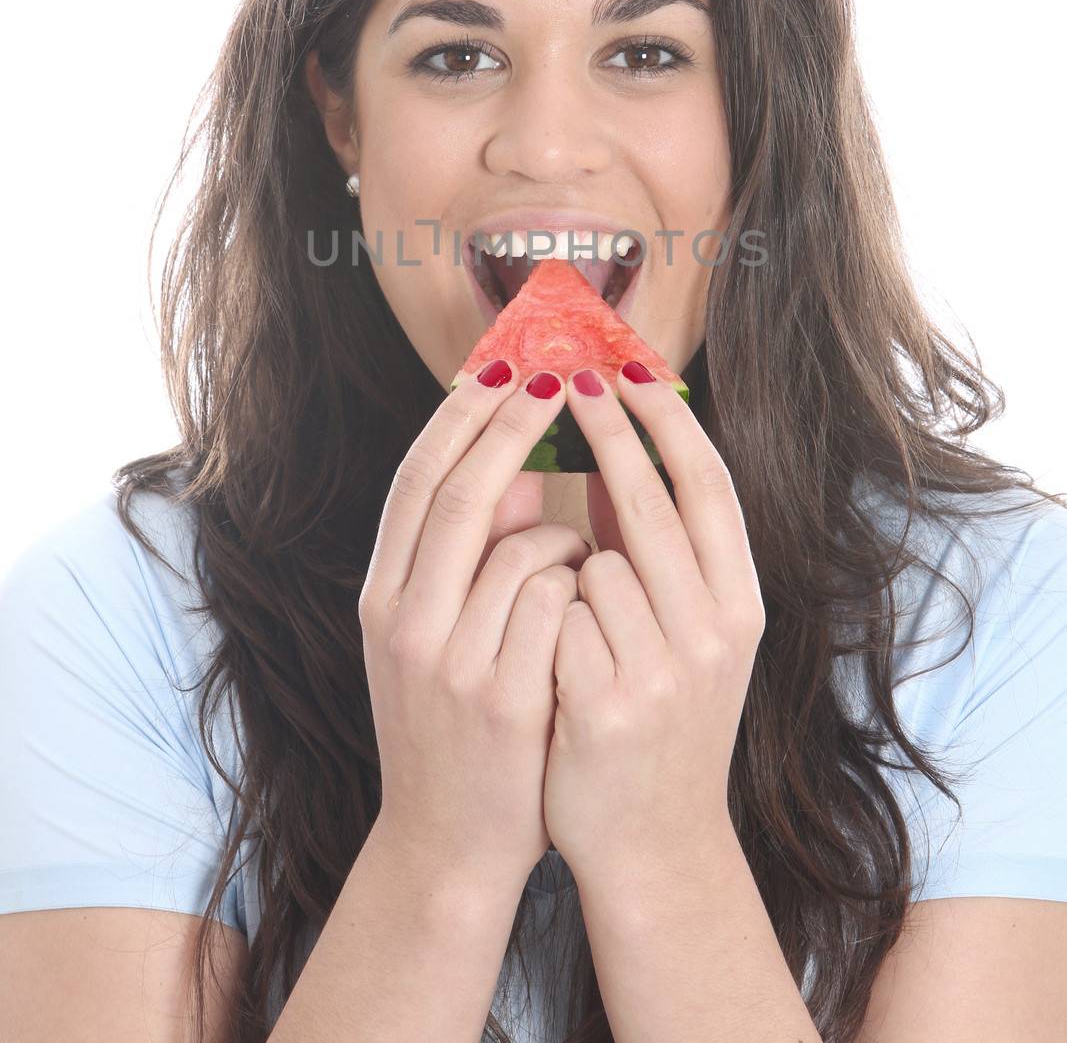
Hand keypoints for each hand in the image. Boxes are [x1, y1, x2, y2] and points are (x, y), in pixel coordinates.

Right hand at [358, 362, 592, 890]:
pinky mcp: (506, 702)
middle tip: (558, 374)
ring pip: (522, 548)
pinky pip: (558, 606)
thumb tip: (516, 469)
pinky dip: (580, 588)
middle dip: (512, 424)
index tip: (505, 361)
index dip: (462, 414)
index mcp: (383, 598)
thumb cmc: (454, 722)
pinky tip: (587, 609)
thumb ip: (466, 556)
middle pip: (461, 494)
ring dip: (564, 532)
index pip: (419, 481)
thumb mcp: (435, 635)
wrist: (448, 844)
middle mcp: (406, 623)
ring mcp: (453, 665)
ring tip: (577, 553)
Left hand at [542, 363, 765, 885]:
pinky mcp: (606, 707)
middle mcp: (715, 631)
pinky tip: (556, 674)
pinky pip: (554, 618)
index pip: (706, 485)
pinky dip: (542, 625)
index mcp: (740, 604)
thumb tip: (615, 449)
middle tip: (565, 373)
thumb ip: (658, 555)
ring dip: (564, 569)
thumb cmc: (660, 717)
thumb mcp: (686, 634)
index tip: (622, 363)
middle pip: (651, 501)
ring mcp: (663, 671)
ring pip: (592, 562)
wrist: (652, 843)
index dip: (663, 419)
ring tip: (578, 628)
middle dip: (606, 429)